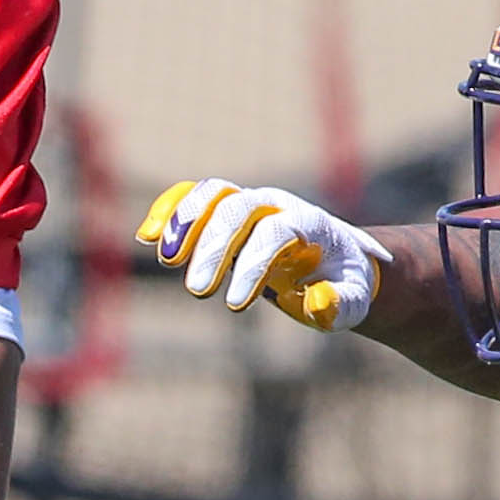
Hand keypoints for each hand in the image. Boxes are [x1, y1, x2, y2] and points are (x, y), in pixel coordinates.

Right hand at [139, 180, 386, 333]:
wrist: (338, 260)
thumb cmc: (344, 284)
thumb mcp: (353, 301)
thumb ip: (340, 304)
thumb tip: (318, 301)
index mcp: (309, 223)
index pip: (274, 232)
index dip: (252, 265)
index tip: (236, 305)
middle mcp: (277, 204)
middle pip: (238, 208)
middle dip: (214, 247)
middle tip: (198, 292)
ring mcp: (251, 203)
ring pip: (212, 194)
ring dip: (184, 221)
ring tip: (167, 260)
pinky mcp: (229, 211)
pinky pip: (195, 198)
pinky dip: (169, 210)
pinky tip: (145, 235)